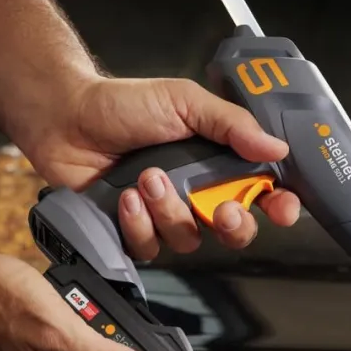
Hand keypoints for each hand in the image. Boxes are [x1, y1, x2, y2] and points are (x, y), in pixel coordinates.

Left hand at [25, 77, 300, 258]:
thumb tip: (277, 148)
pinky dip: (139, 224)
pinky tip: (125, 197)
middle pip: (234, 230)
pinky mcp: (134, 231)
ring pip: (190, 241)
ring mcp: (165, 215)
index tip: (283, 209)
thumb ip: (231, 125)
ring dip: (171, 213)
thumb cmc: (124, 105)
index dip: (278, 205)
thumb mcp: (185, 102)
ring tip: (148, 178)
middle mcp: (195, 193)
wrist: (67, 118)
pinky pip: (150, 248)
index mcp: (216, 161)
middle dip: (233, 225)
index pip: (260, 192)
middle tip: (221, 210)